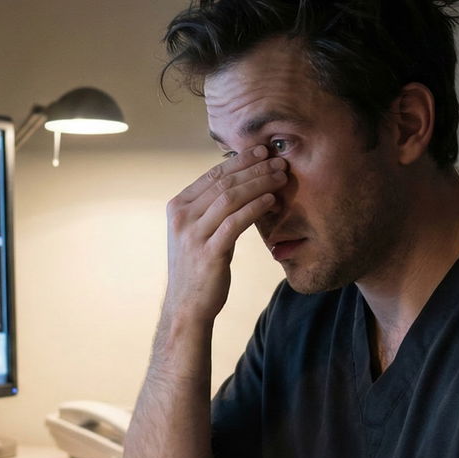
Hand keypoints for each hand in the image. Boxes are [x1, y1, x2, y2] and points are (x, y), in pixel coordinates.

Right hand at [164, 146, 286, 324]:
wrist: (186, 306)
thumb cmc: (196, 268)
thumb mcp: (195, 232)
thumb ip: (208, 209)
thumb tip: (236, 182)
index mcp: (177, 207)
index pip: (212, 175)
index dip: (239, 160)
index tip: (261, 151)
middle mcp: (182, 217)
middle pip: (223, 182)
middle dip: (254, 168)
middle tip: (278, 161)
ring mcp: (193, 235)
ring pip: (230, 198)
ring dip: (259, 184)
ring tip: (280, 177)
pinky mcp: (208, 252)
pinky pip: (235, 222)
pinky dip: (255, 208)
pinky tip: (272, 200)